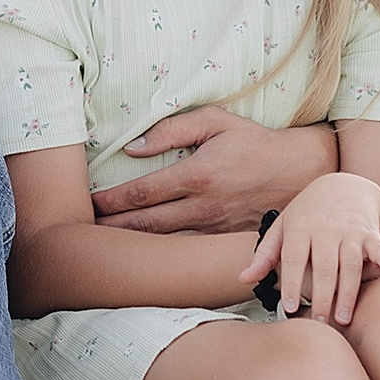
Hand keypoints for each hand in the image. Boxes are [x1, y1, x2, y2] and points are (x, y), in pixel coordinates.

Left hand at [92, 107, 337, 235]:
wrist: (299, 173)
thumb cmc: (254, 142)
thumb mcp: (215, 121)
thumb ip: (172, 130)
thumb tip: (132, 148)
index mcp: (196, 175)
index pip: (140, 193)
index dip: (109, 201)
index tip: (87, 203)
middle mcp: (202, 207)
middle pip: (143, 226)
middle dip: (109, 230)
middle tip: (80, 233)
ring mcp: (212, 229)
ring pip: (161, 245)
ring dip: (130, 248)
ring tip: (101, 249)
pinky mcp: (222, 242)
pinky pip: (184, 252)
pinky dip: (158, 256)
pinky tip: (139, 258)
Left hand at [239, 172, 379, 329]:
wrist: (342, 186)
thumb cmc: (306, 214)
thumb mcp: (283, 227)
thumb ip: (265, 255)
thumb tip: (242, 279)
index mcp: (300, 227)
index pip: (294, 258)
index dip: (292, 284)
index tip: (290, 309)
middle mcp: (326, 228)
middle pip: (324, 266)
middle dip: (323, 296)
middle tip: (320, 324)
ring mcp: (350, 230)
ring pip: (351, 264)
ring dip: (349, 292)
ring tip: (344, 318)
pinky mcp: (370, 233)